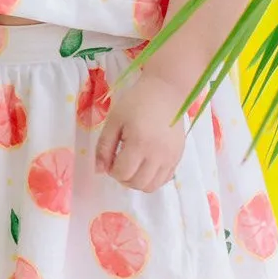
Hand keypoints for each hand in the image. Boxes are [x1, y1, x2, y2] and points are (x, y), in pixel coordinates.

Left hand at [94, 75, 186, 192]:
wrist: (166, 92)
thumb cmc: (136, 103)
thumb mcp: (113, 121)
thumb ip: (103, 147)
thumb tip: (99, 171)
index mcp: (139, 143)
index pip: (122, 173)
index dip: (111, 169)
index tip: (110, 156)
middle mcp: (157, 155)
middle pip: (137, 184)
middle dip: (123, 178)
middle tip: (120, 162)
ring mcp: (171, 158)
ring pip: (151, 187)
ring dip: (137, 181)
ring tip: (132, 165)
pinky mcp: (178, 157)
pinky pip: (164, 180)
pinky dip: (152, 178)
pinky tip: (145, 164)